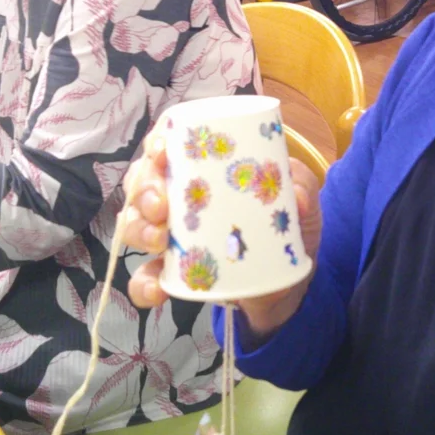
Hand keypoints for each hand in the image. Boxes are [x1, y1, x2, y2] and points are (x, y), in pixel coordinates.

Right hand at [121, 121, 322, 335]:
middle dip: (144, 190)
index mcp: (202, 170)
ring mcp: (169, 235)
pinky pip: (144, 278)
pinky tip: (158, 289)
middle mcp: (177, 197)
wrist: (288, 284)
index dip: (157, 145)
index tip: (165, 152)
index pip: (168, 146)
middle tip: (162, 205)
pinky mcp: (171, 274)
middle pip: (142, 181)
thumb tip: (296, 196)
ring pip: (132, 224)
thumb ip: (301, 187)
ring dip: (139, 230)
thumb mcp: (299, 201)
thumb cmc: (285, 226)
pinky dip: (144, 284)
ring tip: (160, 240)